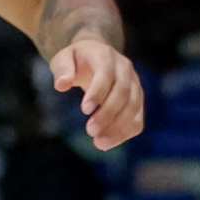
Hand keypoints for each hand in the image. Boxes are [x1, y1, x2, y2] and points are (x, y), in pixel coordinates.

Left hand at [51, 35, 143, 150]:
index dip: (98, 92)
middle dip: (108, 113)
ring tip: (99, 143)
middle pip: (123, 92)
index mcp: (106, 56)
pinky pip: (137, 119)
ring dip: (118, 127)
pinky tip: (107, 143)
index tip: (84, 110)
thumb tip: (61, 85)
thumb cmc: (77, 60)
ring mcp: (134, 84)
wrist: (96, 56)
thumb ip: (62, 69)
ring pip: (133, 107)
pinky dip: (125, 133)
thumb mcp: (64, 58)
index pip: (106, 74)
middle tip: (90, 131)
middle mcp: (124, 69)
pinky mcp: (137, 100)